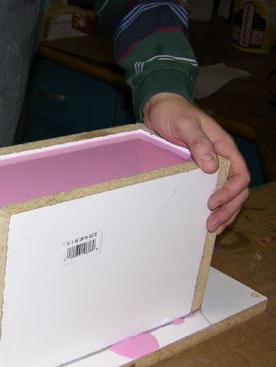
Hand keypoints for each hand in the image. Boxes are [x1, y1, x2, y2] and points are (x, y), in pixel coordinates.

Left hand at [143, 93, 249, 232]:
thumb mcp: (185, 124)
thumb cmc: (172, 112)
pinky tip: (202, 220)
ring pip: (225, 194)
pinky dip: (210, 208)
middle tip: (212, 225)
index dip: (230, 191)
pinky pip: (208, 192)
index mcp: (223, 147)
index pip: (239, 174)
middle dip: (228, 209)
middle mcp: (220, 159)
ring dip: (222, 213)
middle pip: (236, 189)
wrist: (158, 108)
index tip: (213, 203)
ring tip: (211, 229)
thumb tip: (211, 166)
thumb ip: (198, 142)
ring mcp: (208, 166)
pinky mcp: (195, 172)